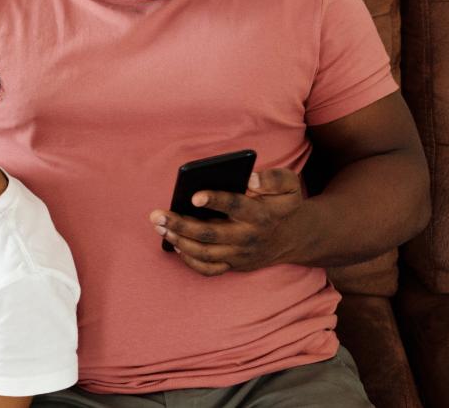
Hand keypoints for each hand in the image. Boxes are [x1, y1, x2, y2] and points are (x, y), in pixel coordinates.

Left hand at [150, 168, 310, 275]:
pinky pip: (208, 269)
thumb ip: (274, 178)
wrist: (290, 238)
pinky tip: (174, 244)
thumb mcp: (289, 186)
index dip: (216, 201)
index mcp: (261, 214)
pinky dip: (189, 260)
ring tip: (159, 227)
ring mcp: (239, 254)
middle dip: (181, 225)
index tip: (194, 196)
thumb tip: (251, 179)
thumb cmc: (280, 205)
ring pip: (205, 253)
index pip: (237, 206)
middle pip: (210, 234)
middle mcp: (248, 237)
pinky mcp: (233, 265)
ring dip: (178, 241)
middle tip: (158, 215)